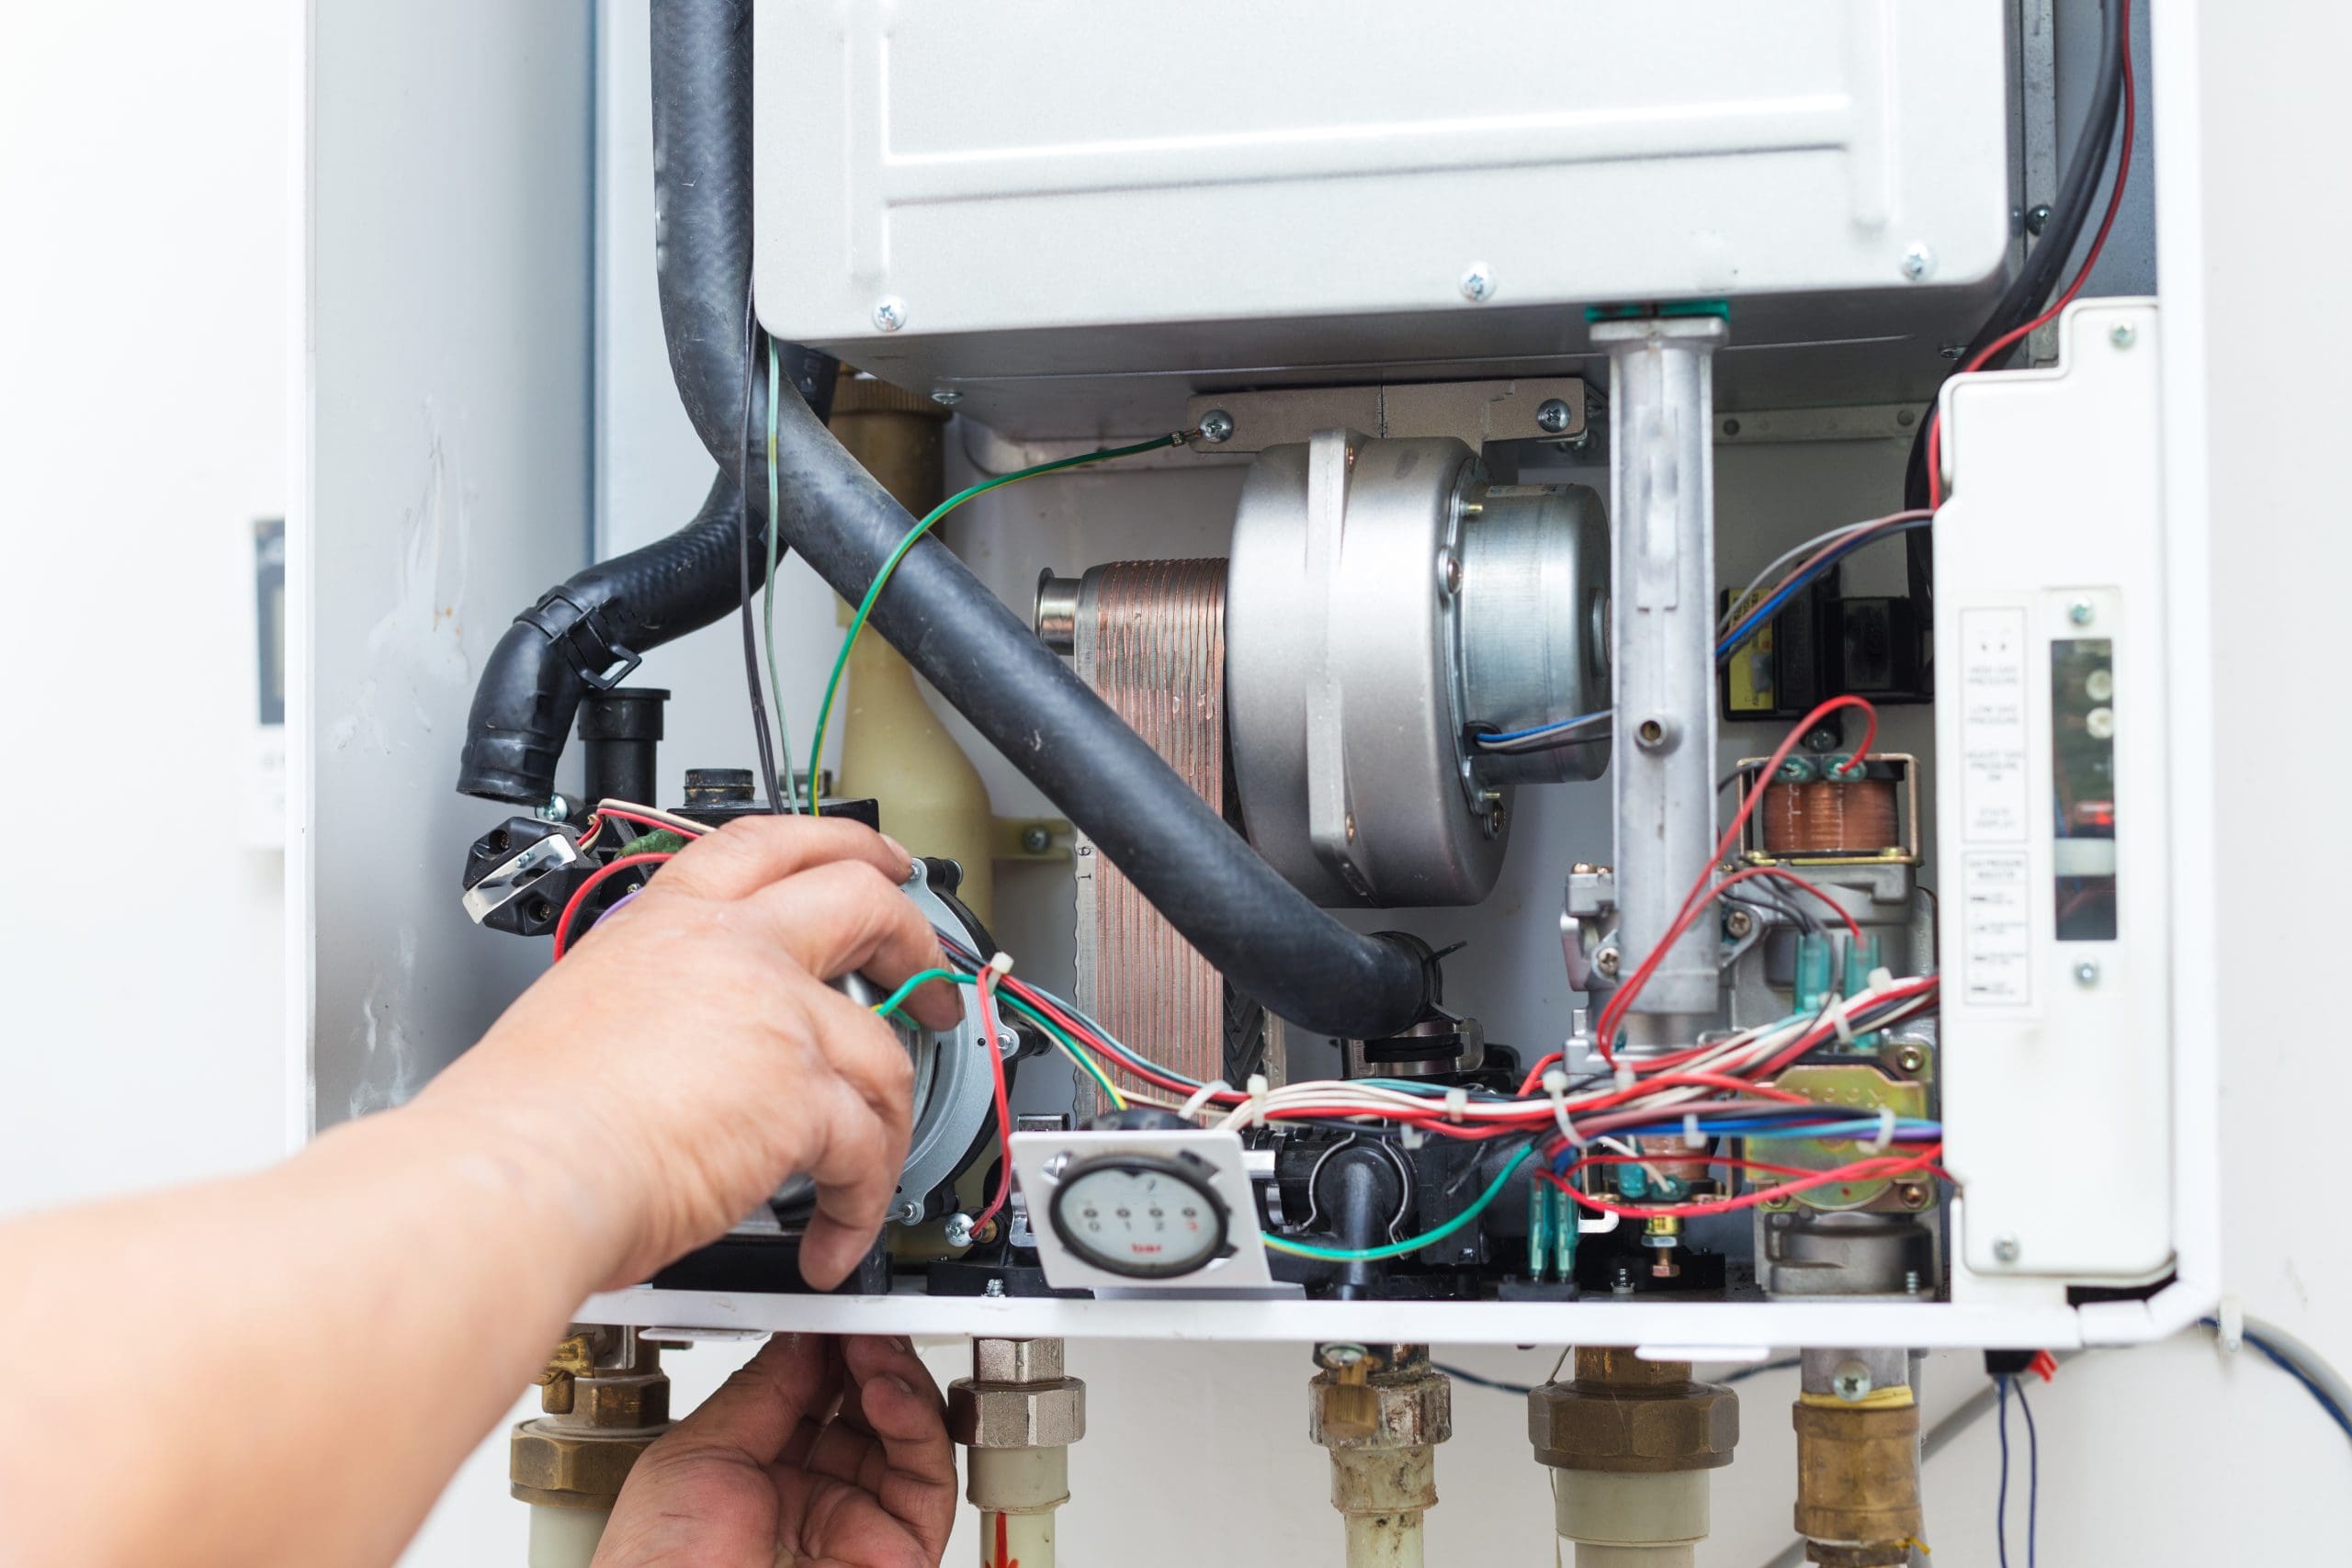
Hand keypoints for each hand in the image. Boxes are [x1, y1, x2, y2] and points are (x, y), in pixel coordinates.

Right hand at [420, 818, 963, 1289]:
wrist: (516, 1174)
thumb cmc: (519, 1122)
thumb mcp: (582, 1010)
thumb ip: (652, 1007)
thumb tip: (672, 1050)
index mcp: (668, 924)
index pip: (767, 845)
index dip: (841, 842)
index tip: (878, 860)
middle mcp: (730, 953)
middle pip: (862, 904)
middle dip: (917, 941)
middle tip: (933, 979)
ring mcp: (776, 1018)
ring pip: (884, 1053)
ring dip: (892, 1121)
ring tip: (877, 1166)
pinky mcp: (802, 1099)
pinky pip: (869, 1152)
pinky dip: (862, 1206)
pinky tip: (831, 1241)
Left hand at [594, 1335, 957, 1567]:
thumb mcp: (695, 1456)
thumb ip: (761, 1390)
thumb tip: (806, 1335)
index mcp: (759, 1480)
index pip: (818, 1398)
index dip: (832, 1350)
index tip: (837, 1312)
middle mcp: (812, 1504)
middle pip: (871, 1413)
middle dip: (872, 1358)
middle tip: (863, 1324)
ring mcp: (856, 1530)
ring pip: (911, 1441)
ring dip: (898, 1382)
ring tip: (873, 1352)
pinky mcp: (896, 1557)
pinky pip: (929, 1484)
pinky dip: (917, 1428)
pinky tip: (884, 1392)